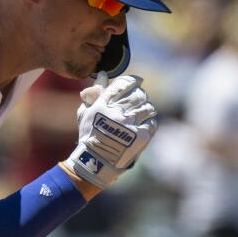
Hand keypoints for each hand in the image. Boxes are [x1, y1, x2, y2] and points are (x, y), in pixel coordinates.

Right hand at [66, 74, 157, 188]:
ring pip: (148, 107)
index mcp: (103, 105)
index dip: (132, 81)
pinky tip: (143, 124)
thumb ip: (94, 93)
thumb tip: (103, 74)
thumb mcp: (85, 112)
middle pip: (138, 94)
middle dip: (140, 94)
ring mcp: (130, 125)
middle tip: (139, 98)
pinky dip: (149, 121)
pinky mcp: (140, 136)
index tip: (136, 81)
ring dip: (146, 107)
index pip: (123, 84)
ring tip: (141, 112)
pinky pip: (152, 122)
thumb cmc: (89, 135)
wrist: (95, 162)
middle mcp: (117, 113)